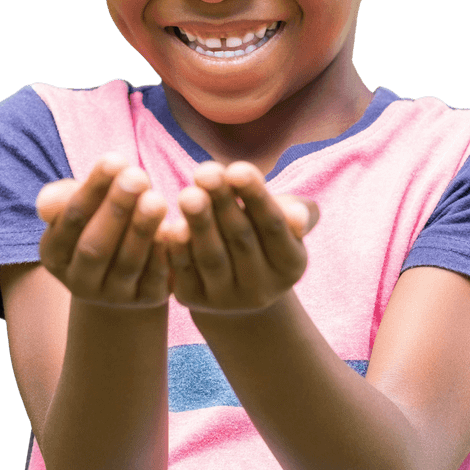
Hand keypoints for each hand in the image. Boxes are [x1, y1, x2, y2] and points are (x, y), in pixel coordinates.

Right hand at [35, 154, 169, 308]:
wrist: (122, 271)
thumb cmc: (98, 222)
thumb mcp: (80, 208)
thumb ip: (64, 199)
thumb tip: (47, 203)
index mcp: (55, 254)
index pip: (71, 220)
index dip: (92, 190)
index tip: (115, 160)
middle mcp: (79, 281)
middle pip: (95, 247)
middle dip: (116, 209)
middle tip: (137, 176)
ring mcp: (114, 295)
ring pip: (127, 263)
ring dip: (142, 230)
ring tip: (157, 199)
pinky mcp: (147, 299)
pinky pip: (156, 277)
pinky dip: (164, 253)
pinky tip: (175, 228)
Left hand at [164, 161, 318, 314]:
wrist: (234, 279)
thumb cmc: (262, 231)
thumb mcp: (286, 218)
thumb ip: (298, 212)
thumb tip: (297, 217)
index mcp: (290, 265)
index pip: (273, 226)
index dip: (255, 197)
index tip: (237, 169)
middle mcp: (262, 289)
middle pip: (241, 240)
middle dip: (222, 203)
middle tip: (205, 172)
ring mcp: (226, 299)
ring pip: (211, 258)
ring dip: (199, 224)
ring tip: (188, 194)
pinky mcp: (193, 300)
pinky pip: (184, 272)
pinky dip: (178, 248)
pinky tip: (171, 225)